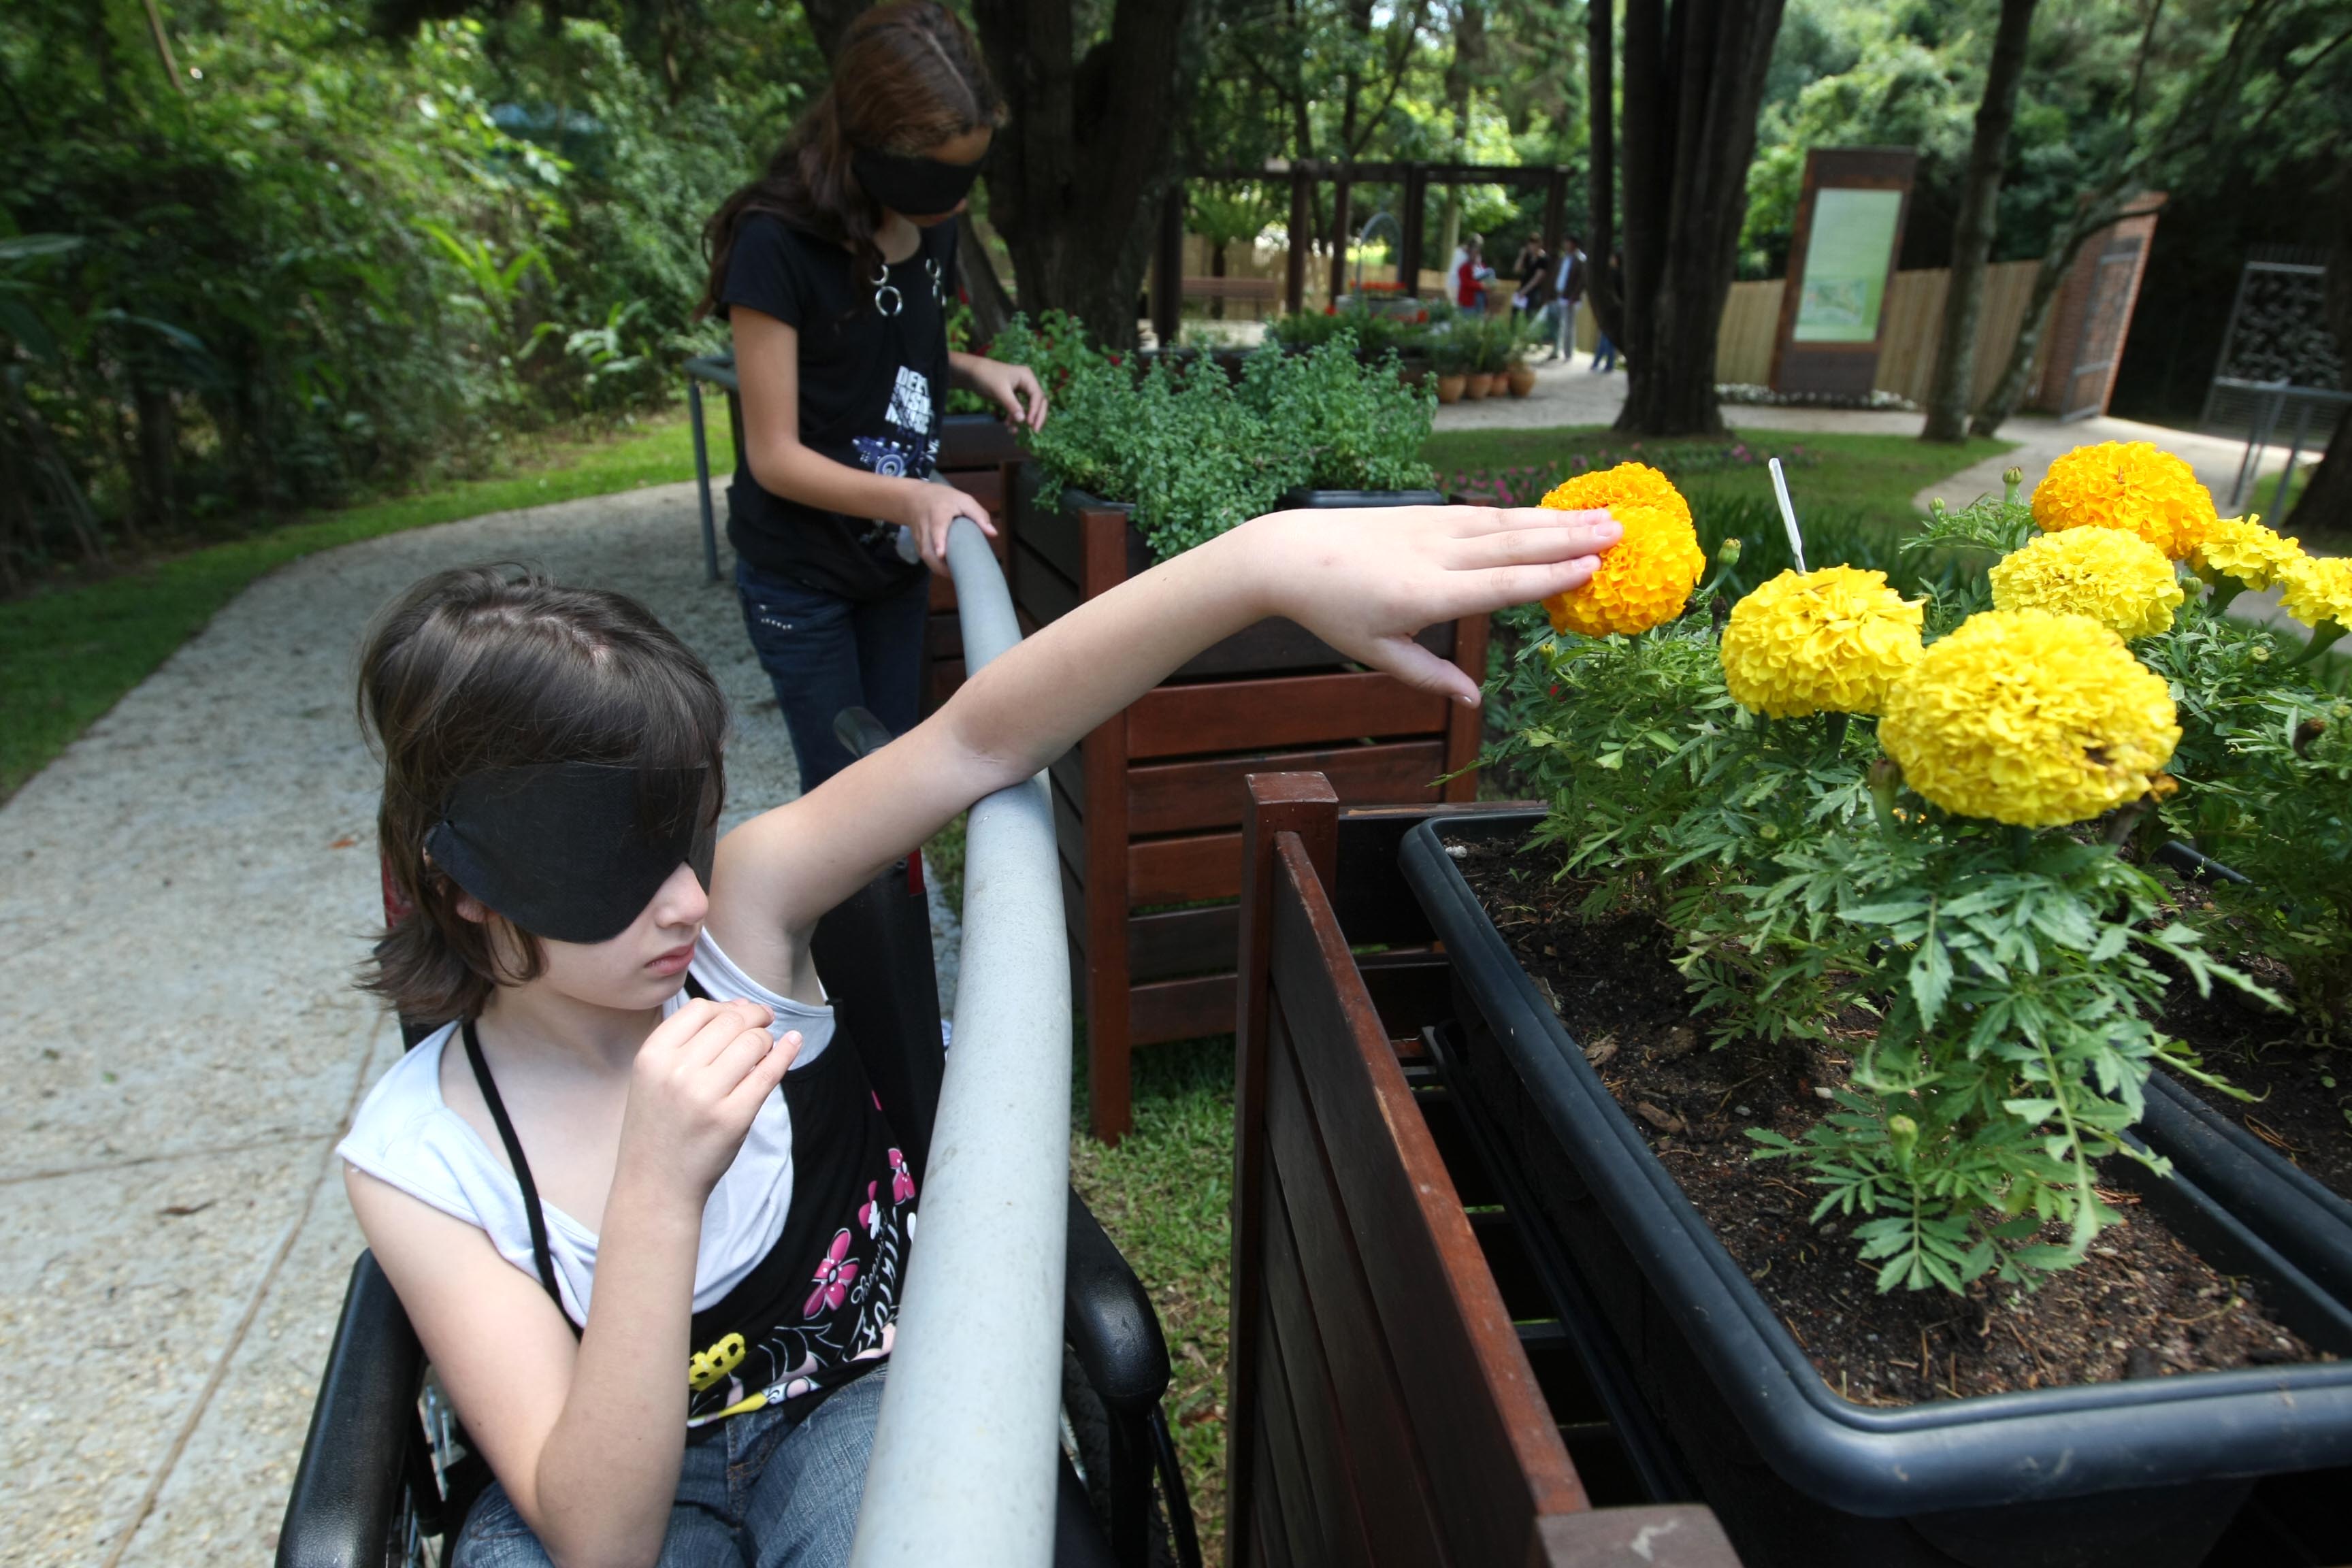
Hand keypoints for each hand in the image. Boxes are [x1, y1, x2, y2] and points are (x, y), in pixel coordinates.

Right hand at [618, 999, 797, 1200]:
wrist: (656, 1184)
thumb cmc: (659, 1127)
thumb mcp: (653, 1077)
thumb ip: (688, 1042)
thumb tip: (740, 1007)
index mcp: (652, 1055)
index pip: (700, 1009)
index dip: (727, 1007)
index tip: (742, 1013)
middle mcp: (677, 1071)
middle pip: (731, 1021)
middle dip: (754, 1017)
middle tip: (764, 1022)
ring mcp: (706, 1095)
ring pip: (753, 1042)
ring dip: (767, 1039)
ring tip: (766, 1047)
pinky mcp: (734, 1117)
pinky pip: (769, 1072)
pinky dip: (786, 1052)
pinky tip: (792, 1043)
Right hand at [897, 479, 996, 575]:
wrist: (916, 498)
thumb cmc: (946, 500)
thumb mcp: (964, 500)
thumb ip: (978, 515)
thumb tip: (993, 534)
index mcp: (938, 513)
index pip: (936, 528)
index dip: (938, 542)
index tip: (942, 554)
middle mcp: (925, 526)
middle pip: (927, 549)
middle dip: (939, 565)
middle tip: (957, 575)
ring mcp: (919, 537)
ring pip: (926, 556)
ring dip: (939, 569)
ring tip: (957, 576)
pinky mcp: (917, 545)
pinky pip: (926, 558)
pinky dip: (937, 567)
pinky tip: (950, 572)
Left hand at [960, 357, 1048, 431]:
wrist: (972, 373)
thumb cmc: (987, 376)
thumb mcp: (1000, 391)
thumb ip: (1011, 405)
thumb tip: (1022, 420)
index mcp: (1027, 377)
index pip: (1037, 396)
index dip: (1035, 410)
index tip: (1030, 423)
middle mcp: (1027, 383)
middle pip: (1039, 402)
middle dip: (1036, 417)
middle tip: (1035, 431)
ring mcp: (1021, 390)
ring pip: (1029, 408)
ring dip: (1024, 420)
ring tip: (1015, 431)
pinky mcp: (1013, 397)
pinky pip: (1019, 410)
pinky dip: (1014, 418)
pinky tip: (1008, 425)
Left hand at [1231, 505, 1620, 705]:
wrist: (1290, 554)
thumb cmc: (1333, 611)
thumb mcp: (1377, 654)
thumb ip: (1429, 677)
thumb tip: (1475, 702)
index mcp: (1425, 597)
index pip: (1500, 585)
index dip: (1549, 577)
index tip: (1592, 567)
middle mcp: (1434, 555)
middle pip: (1513, 545)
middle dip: (1570, 539)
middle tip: (1622, 534)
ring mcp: (1431, 527)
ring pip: (1504, 522)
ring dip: (1557, 519)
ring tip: (1604, 515)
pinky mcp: (1426, 512)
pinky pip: (1484, 512)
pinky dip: (1523, 511)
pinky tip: (1553, 511)